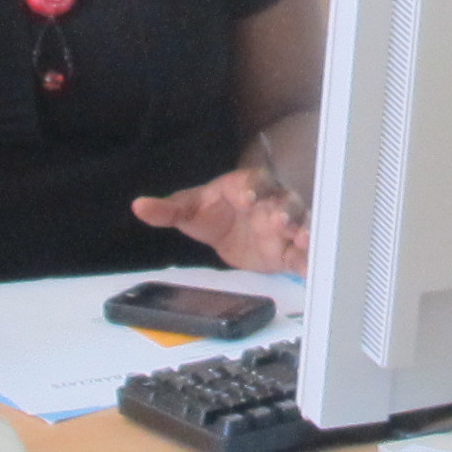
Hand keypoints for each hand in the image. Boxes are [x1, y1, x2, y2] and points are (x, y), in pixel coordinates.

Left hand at [130, 167, 309, 272]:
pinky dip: (308, 261)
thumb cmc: (215, 209)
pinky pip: (302, 255)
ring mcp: (284, 227)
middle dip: (285, 211)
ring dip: (303, 231)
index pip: (254, 182)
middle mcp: (271, 203)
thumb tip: (138, 206)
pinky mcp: (288, 251)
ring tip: (304, 241)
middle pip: (284, 202)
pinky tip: (312, 269)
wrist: (234, 226)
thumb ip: (167, 209)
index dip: (253, 188)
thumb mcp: (189, 209)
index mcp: (247, 187)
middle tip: (281, 222)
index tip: (248, 198)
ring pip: (300, 225)